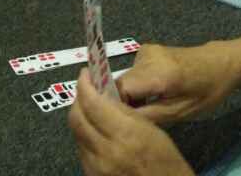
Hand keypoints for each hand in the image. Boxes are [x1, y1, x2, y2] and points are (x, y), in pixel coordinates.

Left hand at [69, 69, 194, 175]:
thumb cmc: (164, 157)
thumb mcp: (148, 126)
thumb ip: (122, 110)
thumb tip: (102, 93)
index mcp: (124, 134)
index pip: (92, 103)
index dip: (84, 84)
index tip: (85, 73)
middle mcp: (106, 152)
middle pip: (77, 118)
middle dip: (78, 98)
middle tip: (85, 87)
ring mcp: (97, 167)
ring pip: (76, 133)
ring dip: (80, 116)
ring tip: (89, 106)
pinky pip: (81, 149)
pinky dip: (84, 134)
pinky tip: (93, 129)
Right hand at [117, 42, 240, 125]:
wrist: (220, 63)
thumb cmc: (206, 91)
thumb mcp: (181, 112)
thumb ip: (150, 115)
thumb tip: (122, 119)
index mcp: (157, 73)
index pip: (119, 88)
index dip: (118, 105)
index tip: (128, 120)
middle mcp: (146, 57)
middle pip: (121, 83)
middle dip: (125, 102)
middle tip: (142, 116)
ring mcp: (145, 50)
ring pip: (126, 78)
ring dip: (132, 94)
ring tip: (152, 104)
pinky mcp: (146, 49)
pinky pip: (133, 72)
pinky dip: (138, 84)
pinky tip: (155, 90)